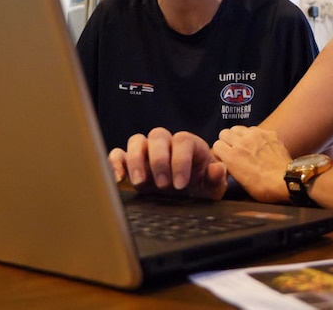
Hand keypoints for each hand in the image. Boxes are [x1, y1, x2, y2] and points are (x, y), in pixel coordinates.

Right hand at [108, 127, 227, 199]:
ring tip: (140, 183)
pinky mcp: (130, 163)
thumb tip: (217, 169)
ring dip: (136, 160)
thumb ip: (215, 177)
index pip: (183, 141)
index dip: (181, 161)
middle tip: (163, 185)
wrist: (187, 197)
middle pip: (158, 135)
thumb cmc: (201, 187)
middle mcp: (166, 144)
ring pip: (136, 140)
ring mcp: (146, 152)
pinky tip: (118, 180)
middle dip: (159, 160)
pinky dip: (115, 163)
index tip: (181, 184)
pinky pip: (118, 154)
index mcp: (189, 145)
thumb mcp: (212, 186)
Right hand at [213, 126, 291, 202]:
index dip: (220, 152)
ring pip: (238, 128)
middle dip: (227, 141)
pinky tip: (259, 144)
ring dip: (239, 135)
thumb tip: (227, 164)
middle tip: (233, 149)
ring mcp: (255, 135)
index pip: (216, 145)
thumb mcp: (241, 183)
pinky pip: (254, 129)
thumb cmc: (264, 187)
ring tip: (245, 145)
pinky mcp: (267, 133)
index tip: (224, 157)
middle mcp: (241, 143)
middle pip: (224, 132)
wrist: (287, 180)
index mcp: (232, 157)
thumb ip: (231, 169)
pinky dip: (254, 135)